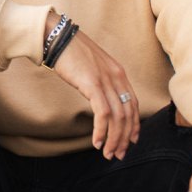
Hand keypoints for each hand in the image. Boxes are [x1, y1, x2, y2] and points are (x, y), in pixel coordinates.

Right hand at [46, 14, 139, 159]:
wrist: (57, 36)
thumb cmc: (70, 51)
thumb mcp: (92, 66)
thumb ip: (100, 81)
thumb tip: (99, 98)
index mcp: (119, 73)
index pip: (133, 104)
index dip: (134, 125)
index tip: (130, 141)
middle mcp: (117, 77)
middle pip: (128, 114)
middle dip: (124, 138)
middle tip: (118, 154)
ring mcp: (106, 81)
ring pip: (118, 118)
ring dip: (113, 139)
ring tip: (107, 153)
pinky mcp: (93, 85)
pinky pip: (103, 114)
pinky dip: (102, 131)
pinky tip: (97, 142)